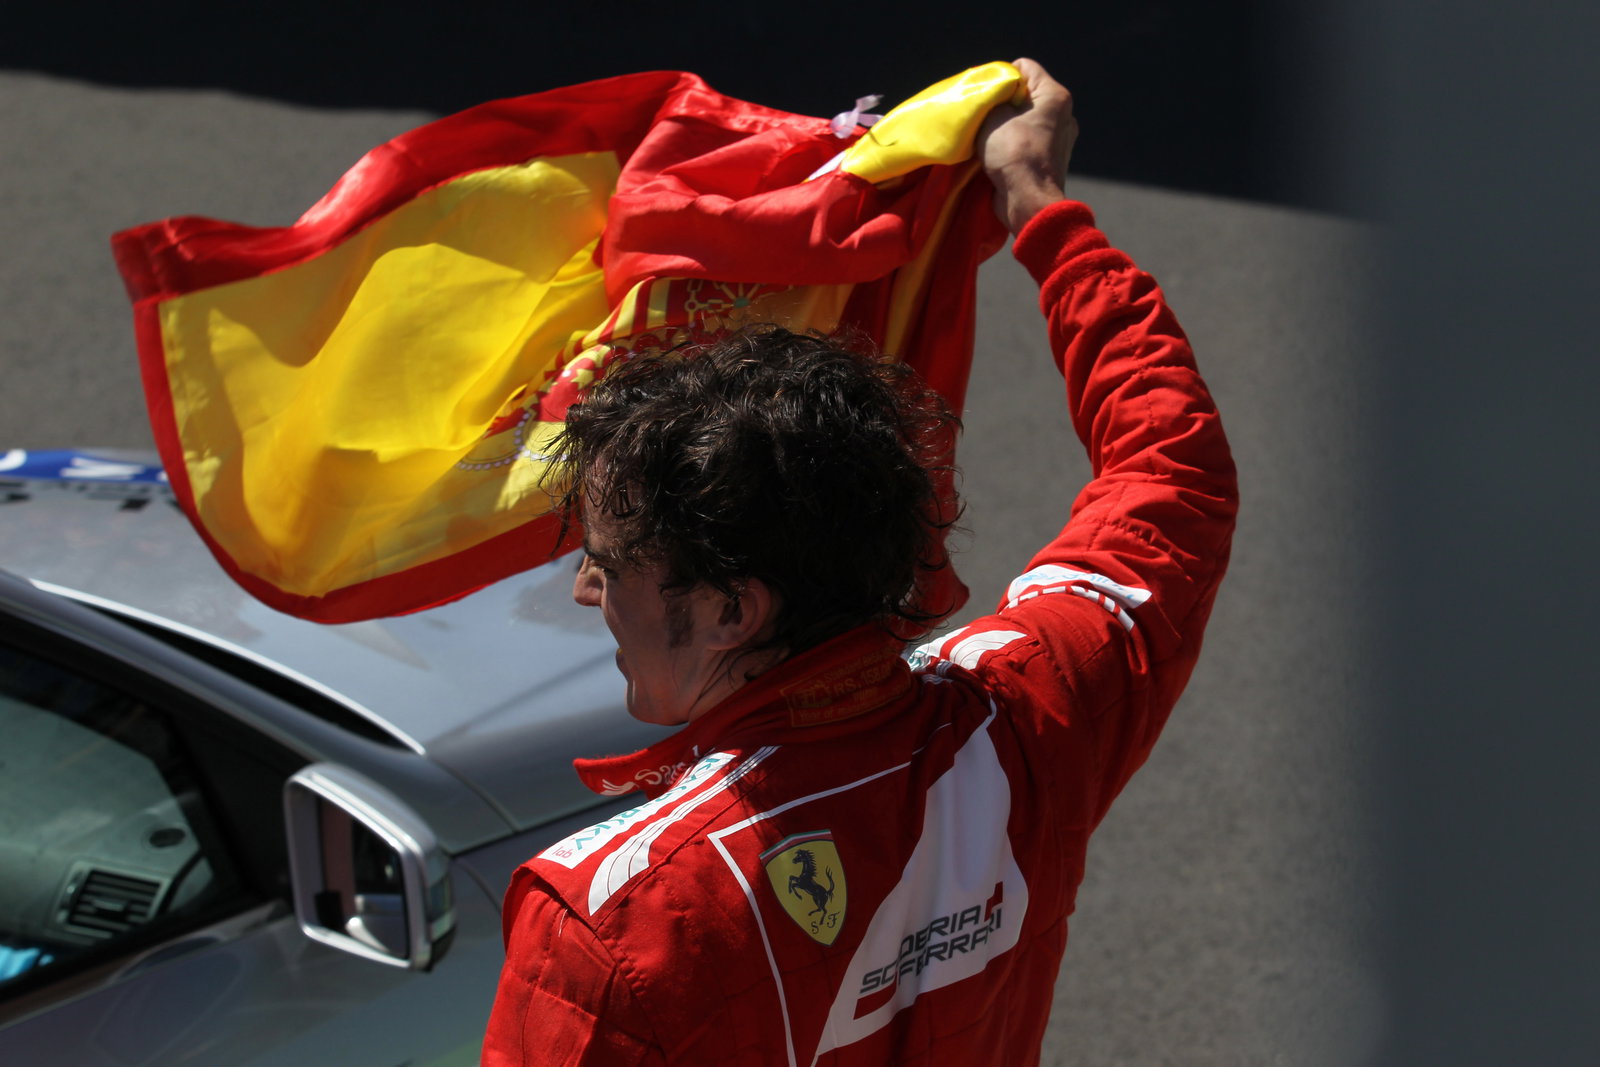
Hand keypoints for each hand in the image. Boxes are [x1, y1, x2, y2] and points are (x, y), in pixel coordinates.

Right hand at [977, 58, 1078, 235]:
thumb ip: (993, 99)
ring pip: (1025, 120)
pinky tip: (998, 153)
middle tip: (983, 116)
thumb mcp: (994, 117)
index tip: (986, 96)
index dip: (1001, 77)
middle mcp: (1064, 114)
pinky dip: (1013, 144)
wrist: (1028, 201)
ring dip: (1005, 126)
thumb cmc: (1013, 153)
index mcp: (1055, 96)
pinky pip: (1028, 141)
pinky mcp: (1051, 159)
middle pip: (1025, 94)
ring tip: (988, 136)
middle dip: (1002, 103)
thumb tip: (994, 99)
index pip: (1024, 67)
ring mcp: (1060, 138)